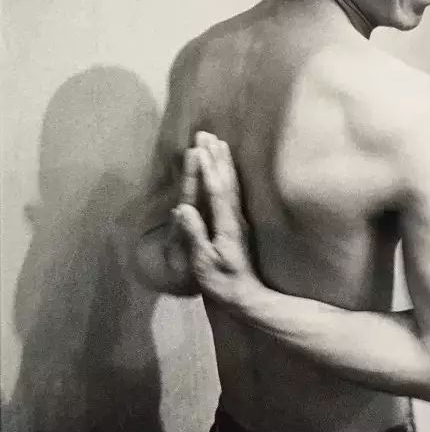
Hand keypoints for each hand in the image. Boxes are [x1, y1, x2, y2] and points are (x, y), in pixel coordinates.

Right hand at [172, 132, 258, 307]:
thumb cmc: (222, 284)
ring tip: (219, 142)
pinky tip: (227, 169)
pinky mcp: (239, 224)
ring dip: (225, 162)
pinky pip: (234, 192)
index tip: (200, 149)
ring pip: (233, 184)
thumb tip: (183, 209)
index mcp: (227, 226)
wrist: (246, 297)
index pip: (217, 192)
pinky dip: (229, 175)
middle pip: (227, 181)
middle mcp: (236, 218)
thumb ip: (195, 235)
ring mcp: (239, 220)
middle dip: (216, 157)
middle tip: (207, 134)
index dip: (208, 170)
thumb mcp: (204, 263)